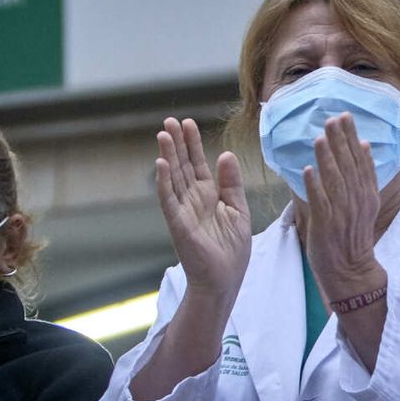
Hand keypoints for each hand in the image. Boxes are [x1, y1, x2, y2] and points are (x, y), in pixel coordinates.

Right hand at [156, 117, 251, 301]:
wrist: (225, 279)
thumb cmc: (232, 250)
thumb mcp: (239, 210)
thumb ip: (232, 183)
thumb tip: (225, 154)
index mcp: (209, 195)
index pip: (198, 163)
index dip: (192, 143)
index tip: (187, 122)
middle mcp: (193, 199)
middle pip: (182, 165)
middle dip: (176, 143)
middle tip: (169, 120)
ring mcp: (183, 210)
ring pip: (173, 177)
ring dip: (167, 155)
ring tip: (162, 133)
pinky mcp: (178, 224)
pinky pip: (168, 199)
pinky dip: (164, 181)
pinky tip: (160, 163)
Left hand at [301, 113, 385, 301]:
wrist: (351, 270)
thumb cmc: (353, 235)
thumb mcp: (366, 202)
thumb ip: (364, 174)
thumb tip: (364, 145)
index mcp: (367, 193)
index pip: (361, 159)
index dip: (352, 137)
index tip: (346, 117)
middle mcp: (356, 199)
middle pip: (348, 165)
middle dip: (340, 140)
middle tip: (333, 118)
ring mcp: (341, 212)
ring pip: (334, 180)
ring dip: (327, 158)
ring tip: (320, 137)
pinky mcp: (326, 224)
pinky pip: (320, 201)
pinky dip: (314, 185)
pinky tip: (308, 170)